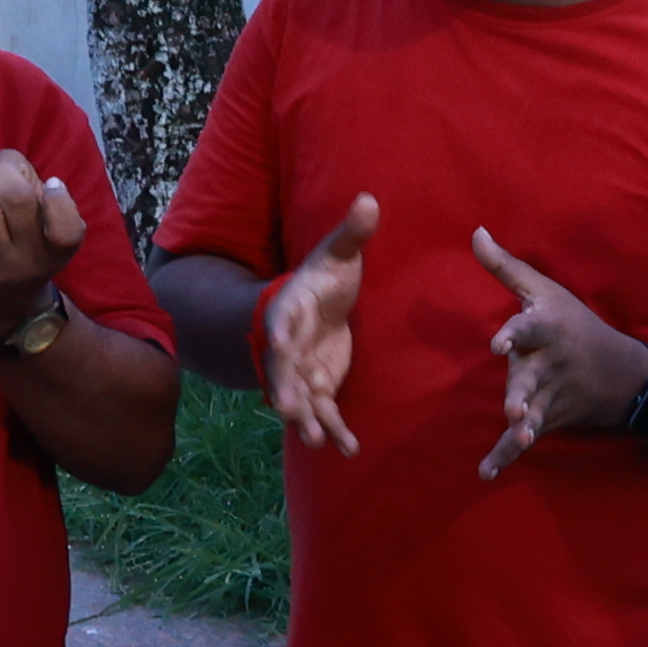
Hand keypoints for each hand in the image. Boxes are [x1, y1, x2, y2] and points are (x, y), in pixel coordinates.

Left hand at [0, 148, 84, 344]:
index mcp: (56, 253)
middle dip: (7, 171)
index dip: (58, 199)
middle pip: (17, 199)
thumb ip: (43, 203)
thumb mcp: (48, 242)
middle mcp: (24, 261)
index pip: (67, 230)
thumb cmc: (23, 258)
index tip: (51, 184)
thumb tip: (11, 165)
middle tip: (3, 176)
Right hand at [263, 196, 377, 455]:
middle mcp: (289, 346)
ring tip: (314, 441)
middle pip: (283, 369)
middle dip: (285, 389)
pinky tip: (348, 449)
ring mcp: (302, 370)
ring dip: (307, 420)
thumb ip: (352, 233)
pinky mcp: (319, 387)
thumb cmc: (324, 279)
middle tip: (286, 410)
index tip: (279, 345)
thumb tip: (368, 198)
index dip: (281, 336)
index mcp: (291, 310)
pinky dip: (334, 430)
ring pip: (300, 399)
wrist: (315, 306)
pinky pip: (324, 412)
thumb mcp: (338, 255)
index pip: (282, 323)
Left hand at [474, 230, 647, 480]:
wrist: (625, 373)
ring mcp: (553, 395)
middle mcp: (551, 363)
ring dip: (525, 425)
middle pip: (532, 378)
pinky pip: (527, 439)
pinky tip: (486, 472)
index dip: (514, 335)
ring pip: (534, 411)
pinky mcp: (551, 417)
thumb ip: (506, 267)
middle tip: (512, 407)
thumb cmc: (576, 323)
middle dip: (523, 392)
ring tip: (519, 435)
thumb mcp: (546, 291)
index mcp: (548, 329)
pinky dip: (507, 457)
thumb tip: (474, 231)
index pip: (529, 329)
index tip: (499, 343)